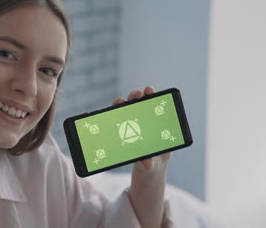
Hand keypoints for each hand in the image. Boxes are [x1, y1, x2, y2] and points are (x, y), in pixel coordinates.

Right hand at [113, 86, 169, 227]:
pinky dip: (113, 118)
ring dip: (123, 105)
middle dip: (136, 97)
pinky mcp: (122, 134)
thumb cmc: (154, 168)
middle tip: (136, 94)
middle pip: (140, 106)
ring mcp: (132, 129)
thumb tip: (145, 163)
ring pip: (127, 113)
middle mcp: (145, 126)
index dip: (151, 97)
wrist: (147, 175)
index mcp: (157, 130)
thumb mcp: (152, 167)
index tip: (148, 90)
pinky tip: (108, 114)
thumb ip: (149, 164)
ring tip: (119, 102)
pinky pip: (117, 124)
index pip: (153, 108)